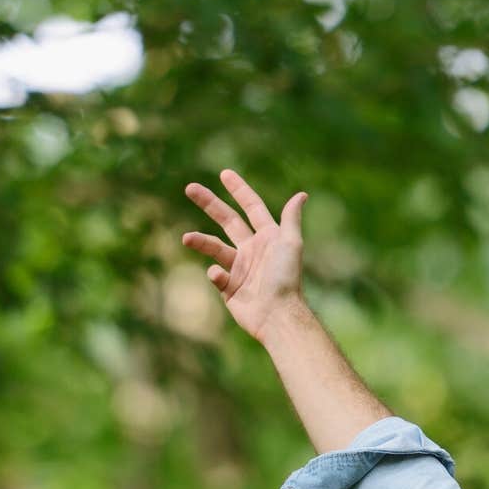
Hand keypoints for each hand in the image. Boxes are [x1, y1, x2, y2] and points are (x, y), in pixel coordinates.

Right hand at [181, 169, 311, 341]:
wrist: (277, 314)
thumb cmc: (286, 278)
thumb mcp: (291, 244)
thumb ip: (291, 219)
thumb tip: (301, 195)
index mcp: (267, 237)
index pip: (251, 207)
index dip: (239, 190)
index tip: (224, 174)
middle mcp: (252, 249)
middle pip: (227, 220)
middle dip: (209, 204)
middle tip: (190, 188)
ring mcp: (240, 268)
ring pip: (214, 247)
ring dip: (200, 241)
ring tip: (186, 238)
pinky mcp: (229, 288)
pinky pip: (216, 276)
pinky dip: (215, 274)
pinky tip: (219, 277)